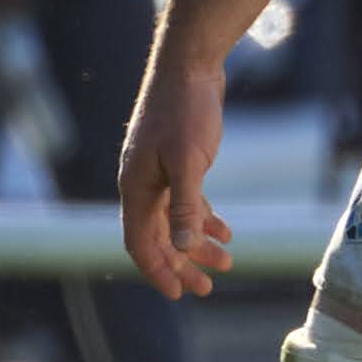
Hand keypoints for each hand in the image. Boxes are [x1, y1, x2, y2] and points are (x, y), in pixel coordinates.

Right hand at [116, 58, 233, 299]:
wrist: (188, 66)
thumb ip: (185, 206)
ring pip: (173, 221)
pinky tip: (225, 231)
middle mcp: (141, 184)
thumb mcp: (188, 162)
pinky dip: (203, 219)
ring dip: (196, 245)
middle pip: (156, 237)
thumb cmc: (185, 112)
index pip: (138, 242)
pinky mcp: (176, 161)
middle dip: (180, 265)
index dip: (156, 271)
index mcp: (136, 188)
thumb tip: (183, 247)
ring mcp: (158, 173)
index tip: (178, 295)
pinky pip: (185, 201)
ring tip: (225, 264)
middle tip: (206, 288)